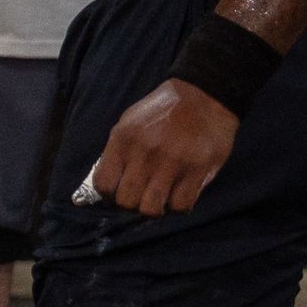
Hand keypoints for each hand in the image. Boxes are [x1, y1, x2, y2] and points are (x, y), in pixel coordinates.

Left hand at [92, 81, 236, 217]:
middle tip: (142, 194)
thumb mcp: (130, 123)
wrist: (203, 97)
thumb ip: (117, 152)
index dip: (108, 194)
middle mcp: (144, 153)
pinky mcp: (196, 170)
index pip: (102, 183)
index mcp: (123, 139)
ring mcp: (171, 163)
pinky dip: (179, 206)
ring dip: (155, 207)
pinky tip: (180, 193)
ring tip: (161, 196)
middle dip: (132, 204)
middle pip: (126, 201)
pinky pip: (180, 206)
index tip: (118, 191)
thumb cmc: (162, 112)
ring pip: (151, 209)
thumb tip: (105, 187)